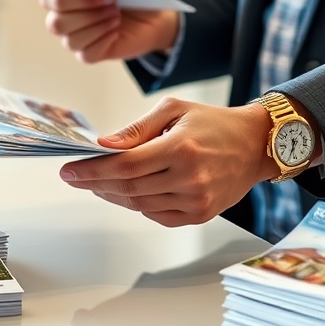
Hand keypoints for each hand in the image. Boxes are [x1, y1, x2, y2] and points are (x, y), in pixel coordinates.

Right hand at [39, 0, 179, 63]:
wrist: (153, 15)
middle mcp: (64, 18)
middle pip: (55, 23)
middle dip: (86, 13)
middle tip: (113, 3)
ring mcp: (75, 38)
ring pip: (70, 41)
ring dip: (97, 27)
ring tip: (117, 17)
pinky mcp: (89, 54)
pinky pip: (86, 55)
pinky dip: (103, 42)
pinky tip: (116, 32)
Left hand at [59, 96, 276, 225]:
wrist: (255, 144)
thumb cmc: (213, 123)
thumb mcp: (174, 110)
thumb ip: (137, 130)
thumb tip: (104, 145)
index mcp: (180, 149)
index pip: (125, 165)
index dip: (93, 170)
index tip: (69, 170)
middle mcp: (189, 179)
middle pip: (128, 188)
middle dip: (95, 183)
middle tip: (74, 177)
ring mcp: (196, 201)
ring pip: (140, 204)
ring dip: (113, 195)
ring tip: (96, 182)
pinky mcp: (200, 215)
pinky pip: (157, 215)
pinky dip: (137, 205)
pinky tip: (125, 192)